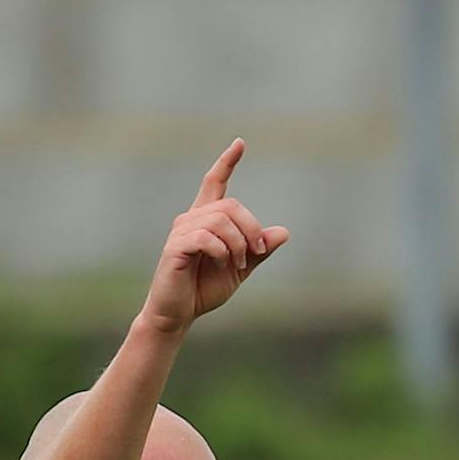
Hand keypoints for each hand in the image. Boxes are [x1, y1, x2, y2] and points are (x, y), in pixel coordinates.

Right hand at [142, 139, 289, 335]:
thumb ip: (258, 251)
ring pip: (220, 220)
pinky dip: (221, 251)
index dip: (227, 162)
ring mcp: (181, 232)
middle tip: (256, 253)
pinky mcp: (175, 248)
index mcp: (205, 220)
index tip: (240, 144)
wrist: (176, 316)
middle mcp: (191, 220)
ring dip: (238, 243)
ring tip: (238, 264)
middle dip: (251, 228)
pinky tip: (222, 264)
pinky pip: (206, 237)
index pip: (214, 182)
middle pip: (230, 205)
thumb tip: (283, 232)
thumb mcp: (239, 270)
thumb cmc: (203, 291)